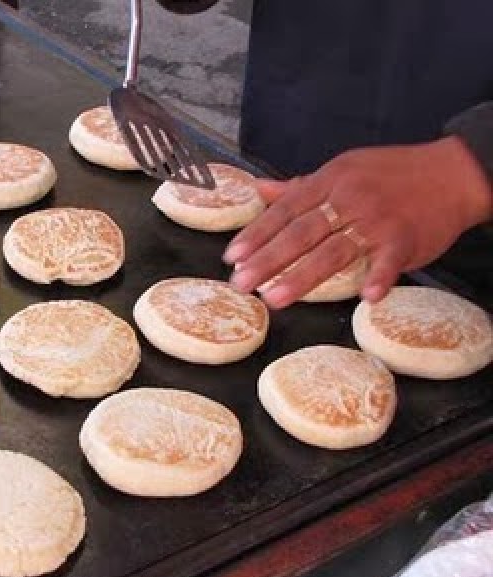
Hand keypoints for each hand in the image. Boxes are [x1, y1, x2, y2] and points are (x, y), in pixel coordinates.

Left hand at [224, 136, 492, 308]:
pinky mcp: (405, 239)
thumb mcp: (343, 170)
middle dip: (267, 259)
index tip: (232, 256)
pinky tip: (365, 297)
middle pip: (301, 232)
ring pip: (333, 251)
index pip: (285, 210)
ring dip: (302, 277)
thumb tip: (259, 188)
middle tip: (240, 282)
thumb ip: (299, 186)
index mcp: (330, 181)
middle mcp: (348, 199)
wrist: (453, 172)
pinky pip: (389, 261)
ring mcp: (377, 220)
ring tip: (274, 298)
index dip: (256, 234)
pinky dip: (379, 277)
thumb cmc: (392, 174)